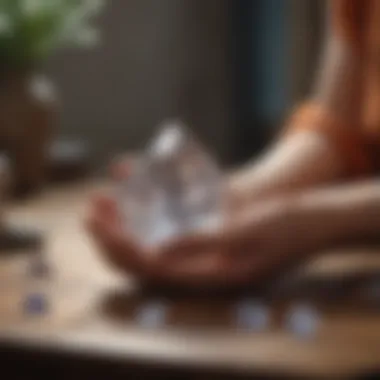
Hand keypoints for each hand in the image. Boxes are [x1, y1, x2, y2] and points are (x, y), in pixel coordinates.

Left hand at [87, 155, 310, 289]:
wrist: (309, 220)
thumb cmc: (284, 225)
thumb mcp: (246, 232)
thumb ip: (203, 244)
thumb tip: (158, 252)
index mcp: (208, 275)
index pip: (150, 268)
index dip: (119, 247)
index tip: (97, 224)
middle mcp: (199, 269)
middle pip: (143, 261)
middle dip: (112, 238)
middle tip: (91, 210)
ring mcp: (201, 254)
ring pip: (150, 246)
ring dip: (124, 227)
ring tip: (102, 202)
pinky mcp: (205, 237)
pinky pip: (165, 233)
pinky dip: (144, 219)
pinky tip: (132, 201)